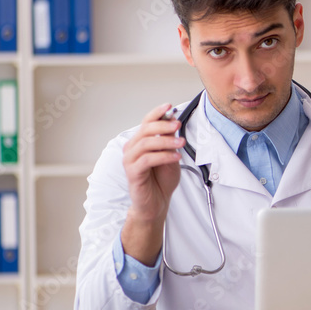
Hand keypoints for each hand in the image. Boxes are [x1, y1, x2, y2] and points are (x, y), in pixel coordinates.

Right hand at [120, 103, 185, 263]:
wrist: (156, 203)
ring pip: (146, 144)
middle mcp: (132, 149)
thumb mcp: (171, 156)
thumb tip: (174, 121)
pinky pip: (147, 160)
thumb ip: (170, 141)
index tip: (170, 106)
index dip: (157, 113)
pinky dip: (163, 156)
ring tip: (181, 143)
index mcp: (140, 142)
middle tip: (178, 125)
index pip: (146, 122)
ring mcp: (130, 161)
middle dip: (163, 125)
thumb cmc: (161, 180)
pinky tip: (176, 157)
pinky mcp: (132, 173)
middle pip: (145, 130)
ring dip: (165, 141)